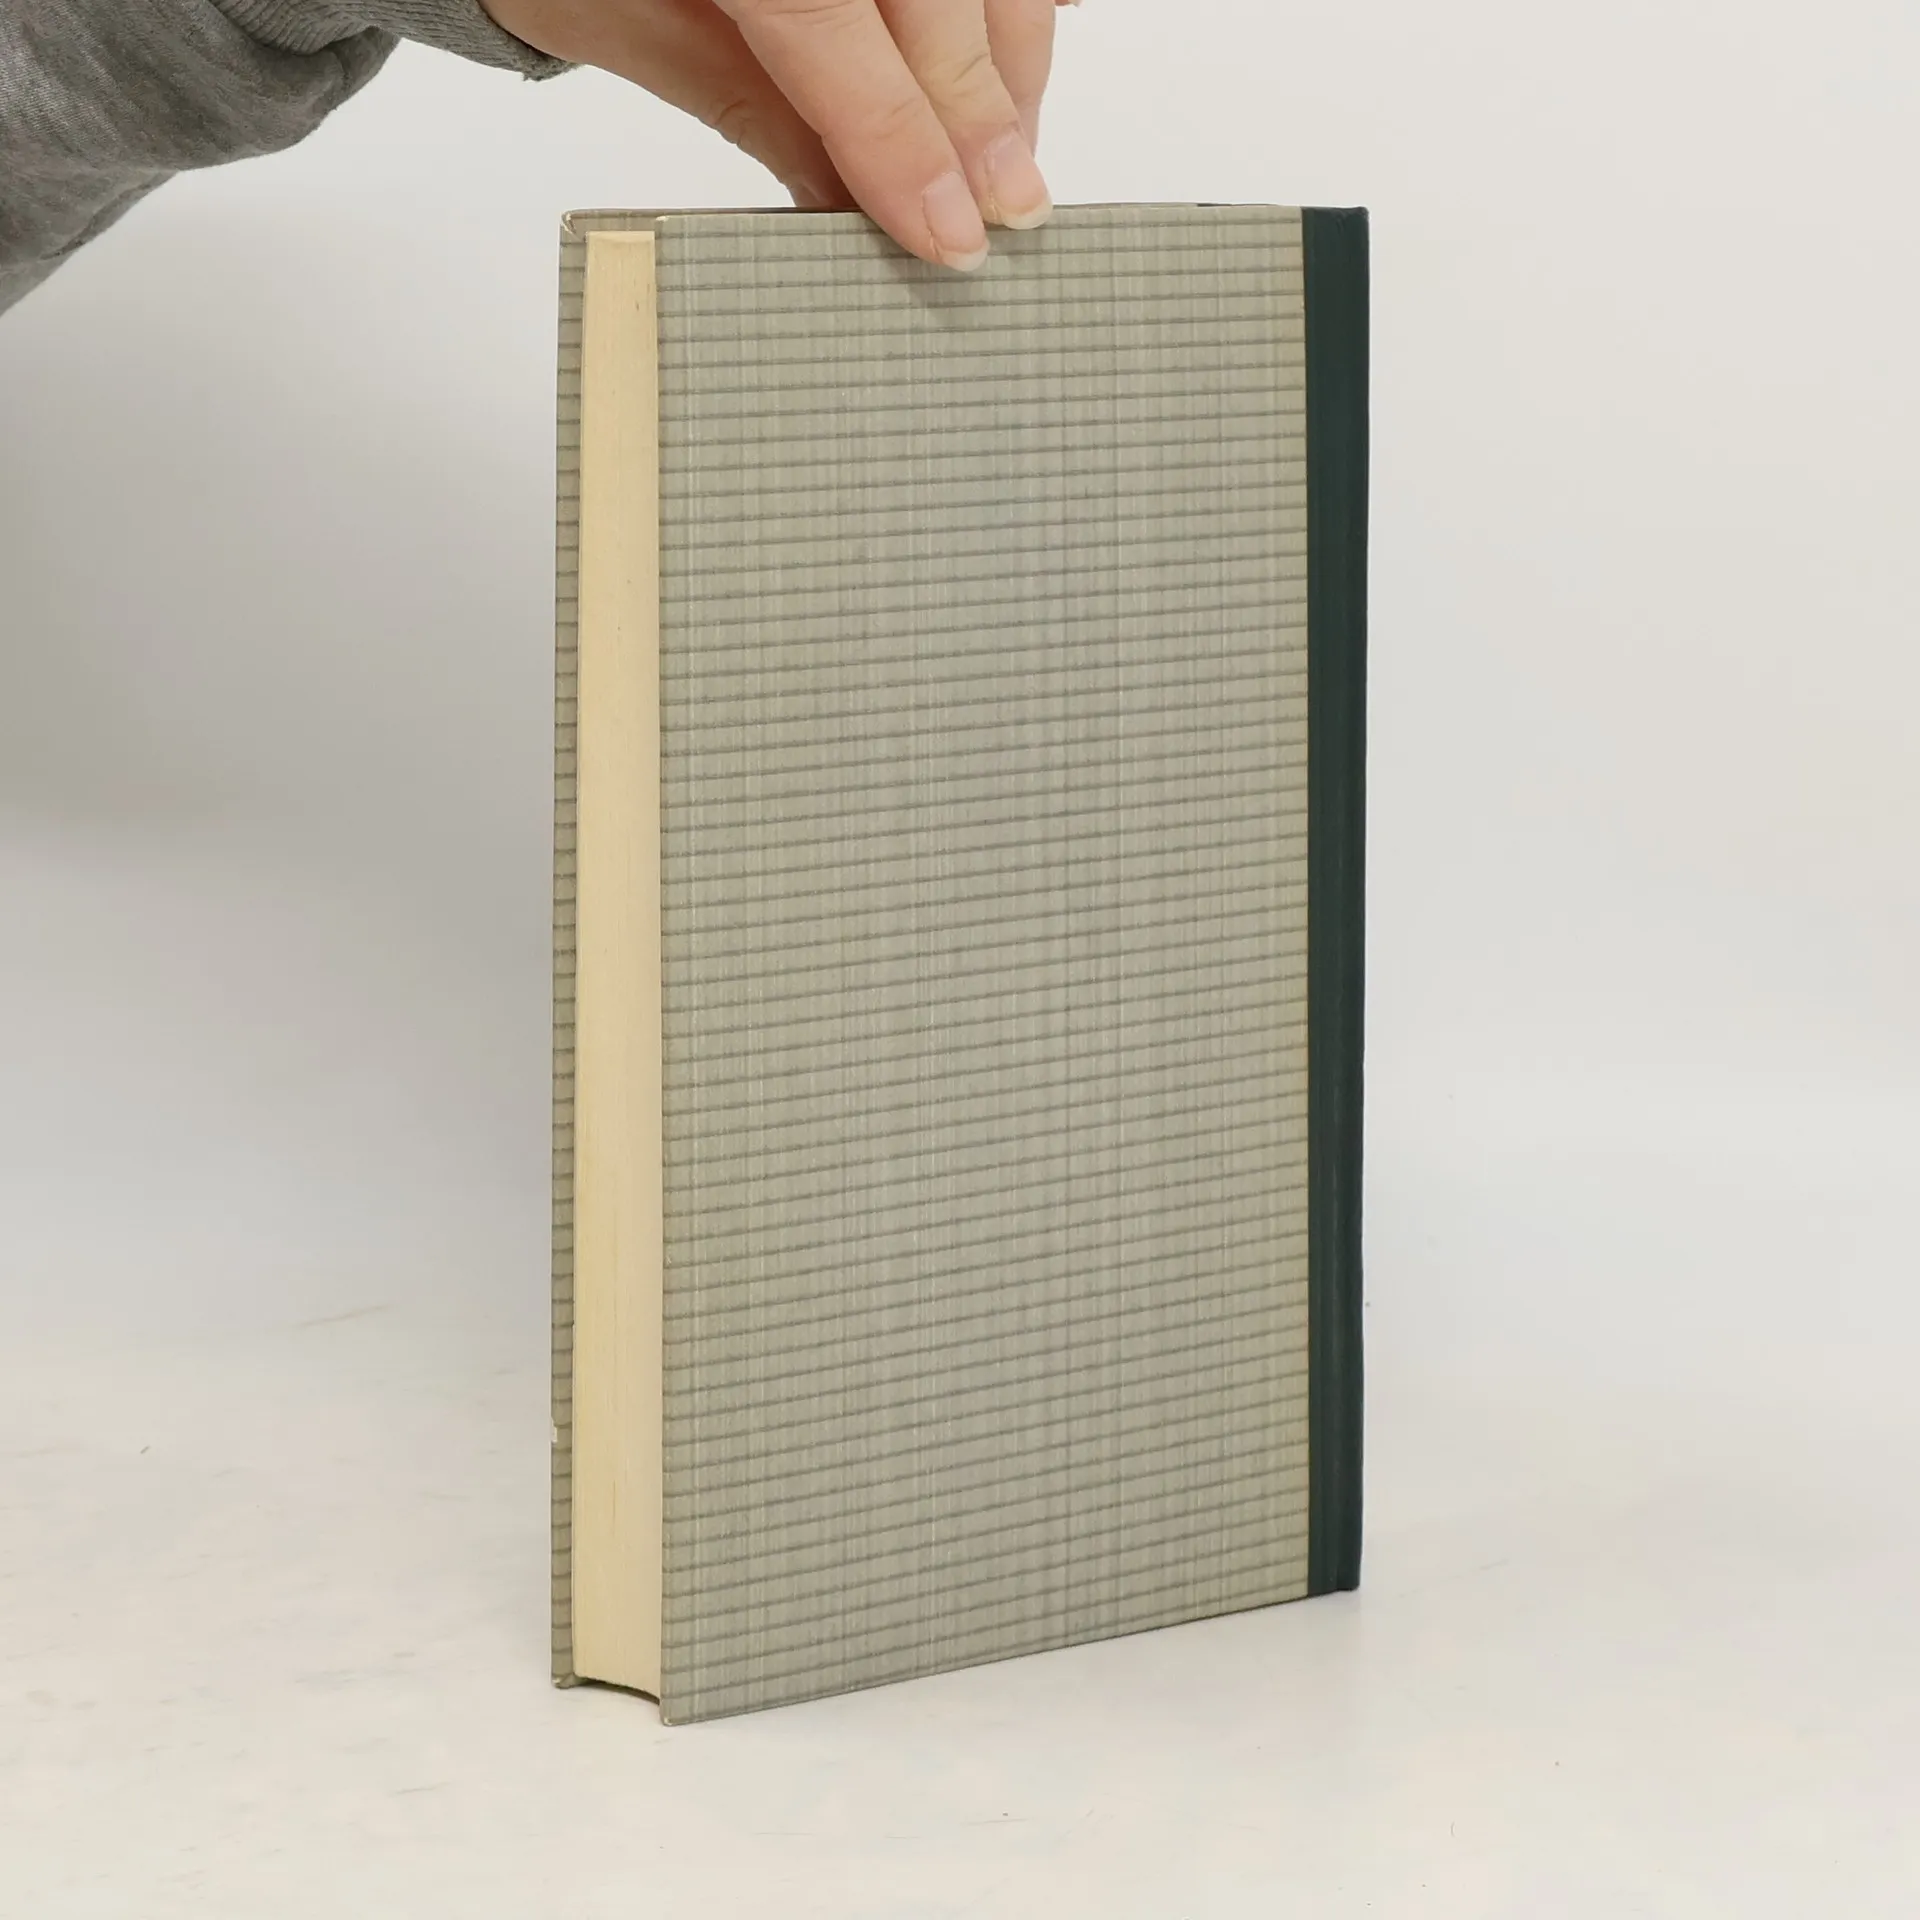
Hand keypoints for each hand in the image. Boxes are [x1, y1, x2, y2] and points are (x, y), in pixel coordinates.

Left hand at [480, 0, 1069, 270]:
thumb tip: (851, 207)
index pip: (831, 23)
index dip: (903, 139)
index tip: (950, 236)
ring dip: (1010, 60)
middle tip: (1008, 214)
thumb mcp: (634, 27)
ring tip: (1006, 155)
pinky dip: (1011, 0)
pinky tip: (1012, 56)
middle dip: (982, 114)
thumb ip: (752, 108)